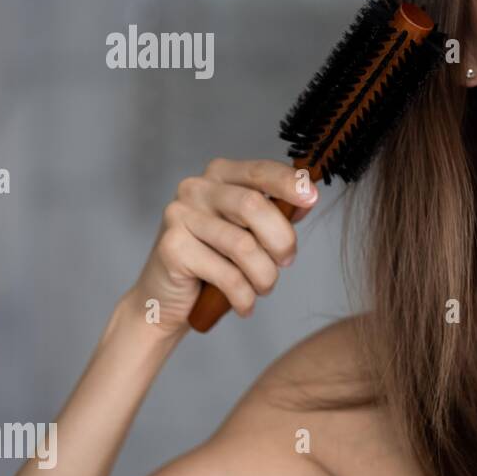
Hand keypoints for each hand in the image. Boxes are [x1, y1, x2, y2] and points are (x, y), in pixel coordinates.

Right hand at [127, 158, 318, 337]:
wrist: (164, 297)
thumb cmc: (214, 261)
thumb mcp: (248, 231)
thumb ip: (274, 213)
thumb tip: (307, 201)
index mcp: (219, 176)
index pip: (260, 171)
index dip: (289, 183)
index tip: (312, 199)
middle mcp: (195, 189)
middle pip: (253, 206)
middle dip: (281, 240)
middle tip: (286, 262)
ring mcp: (179, 216)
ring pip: (243, 245)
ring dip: (264, 275)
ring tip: (263, 287)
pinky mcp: (171, 248)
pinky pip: (227, 275)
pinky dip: (244, 296)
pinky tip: (245, 304)